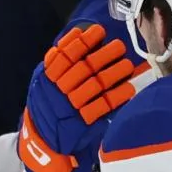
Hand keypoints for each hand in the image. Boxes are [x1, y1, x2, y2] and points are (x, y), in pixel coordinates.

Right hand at [20, 23, 134, 171]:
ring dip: (113, 73)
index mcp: (48, 77)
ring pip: (94, 85)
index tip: (99, 32)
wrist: (42, 140)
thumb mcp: (43, 81)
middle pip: (84, 68)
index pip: (65, 54)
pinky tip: (128, 88)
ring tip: (127, 65)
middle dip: (103, 55)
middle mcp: (58, 90)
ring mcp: (70, 107)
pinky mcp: (82, 122)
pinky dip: (116, 97)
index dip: (83, 41)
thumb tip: (78, 34)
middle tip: (120, 46)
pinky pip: (101, 107)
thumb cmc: (47, 104)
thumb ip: (56, 60)